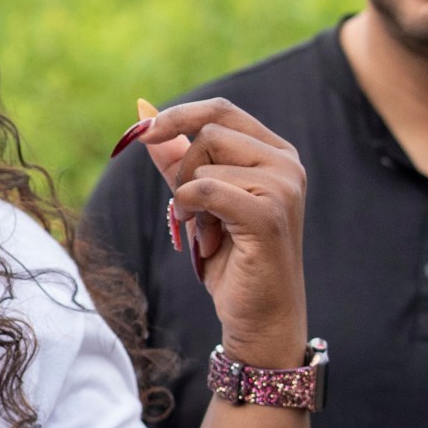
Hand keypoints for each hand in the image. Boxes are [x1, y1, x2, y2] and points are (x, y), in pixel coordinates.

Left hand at [127, 98, 308, 366]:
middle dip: (183, 171)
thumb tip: (143, 116)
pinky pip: (203, 189)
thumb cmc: (233, 260)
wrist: (261, 317)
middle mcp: (287, 163)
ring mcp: (283, 186)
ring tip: (211, 235)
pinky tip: (206, 240)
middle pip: (208, 133)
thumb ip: (177, 159)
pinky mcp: (268, 214)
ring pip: (203, 165)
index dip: (177, 115)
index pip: (221, 111)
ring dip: (190, 202)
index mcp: (276, 153)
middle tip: (193, 213)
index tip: (141, 132)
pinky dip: (190, 211)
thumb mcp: (199, 201)